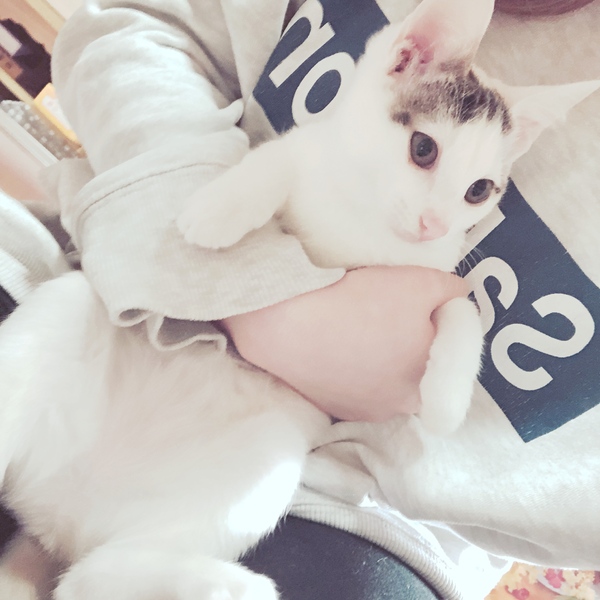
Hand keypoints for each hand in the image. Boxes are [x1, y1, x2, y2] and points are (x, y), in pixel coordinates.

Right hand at [221, 266, 468, 421]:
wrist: (285, 321)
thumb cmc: (360, 302)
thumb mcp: (420, 282)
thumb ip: (451, 290)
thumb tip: (457, 296)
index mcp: (428, 384)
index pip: (449, 349)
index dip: (439, 318)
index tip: (420, 297)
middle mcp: (396, 409)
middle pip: (415, 366)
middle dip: (410, 339)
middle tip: (388, 307)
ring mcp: (359, 411)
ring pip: (382, 376)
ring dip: (378, 354)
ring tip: (357, 322)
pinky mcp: (327, 405)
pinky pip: (351, 381)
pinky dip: (349, 362)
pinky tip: (335, 339)